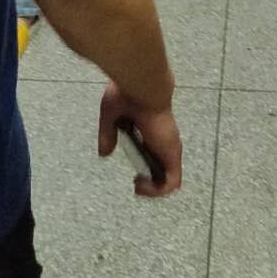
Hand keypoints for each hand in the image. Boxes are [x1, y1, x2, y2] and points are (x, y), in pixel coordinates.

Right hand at [98, 81, 181, 198]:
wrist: (143, 86)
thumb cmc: (128, 94)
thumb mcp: (111, 116)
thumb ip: (108, 135)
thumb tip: (104, 153)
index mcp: (151, 128)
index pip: (153, 149)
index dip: (144, 160)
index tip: (133, 164)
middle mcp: (163, 139)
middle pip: (162, 165)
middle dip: (150, 177)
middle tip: (136, 181)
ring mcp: (169, 147)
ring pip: (169, 177)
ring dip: (154, 188)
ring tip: (138, 186)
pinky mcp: (172, 155)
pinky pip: (172, 182)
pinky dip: (158, 190)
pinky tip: (141, 186)